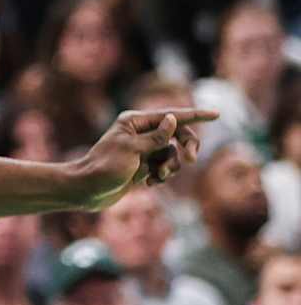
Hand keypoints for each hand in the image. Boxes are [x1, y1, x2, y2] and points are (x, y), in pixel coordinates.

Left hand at [71, 108, 213, 207]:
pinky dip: (163, 176)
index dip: (195, 116)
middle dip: (187, 147)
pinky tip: (150, 183)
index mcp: (134, 121)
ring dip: (172, 166)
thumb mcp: (131, 151)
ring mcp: (144, 149)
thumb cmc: (105, 167)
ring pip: (174, 154)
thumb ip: (155, 137)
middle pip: (178, 134)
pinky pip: (166, 167)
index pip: (171, 115)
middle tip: (190, 160)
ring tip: (157, 176)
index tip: (216, 114)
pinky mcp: (145, 165)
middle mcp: (141, 132)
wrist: (88, 190)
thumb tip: (173, 119)